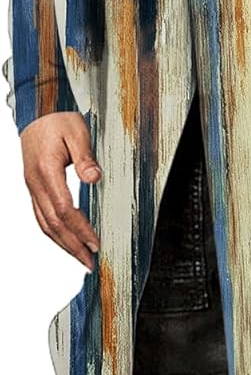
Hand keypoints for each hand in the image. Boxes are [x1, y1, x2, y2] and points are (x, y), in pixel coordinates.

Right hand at [20, 112, 101, 271]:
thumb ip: (85, 157)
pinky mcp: (33, 187)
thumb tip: (94, 178)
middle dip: (72, 246)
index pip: (64, 210)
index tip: (95, 242)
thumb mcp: (77, 131)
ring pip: (44, 224)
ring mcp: (32, 187)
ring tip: (80, 257)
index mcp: (46, 171)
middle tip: (90, 262)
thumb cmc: (57, 119)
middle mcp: (35, 183)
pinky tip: (65, 240)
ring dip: (62, 244)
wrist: (36, 112)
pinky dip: (53, 232)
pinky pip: (40, 216)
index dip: (80, 230)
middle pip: (53, 224)